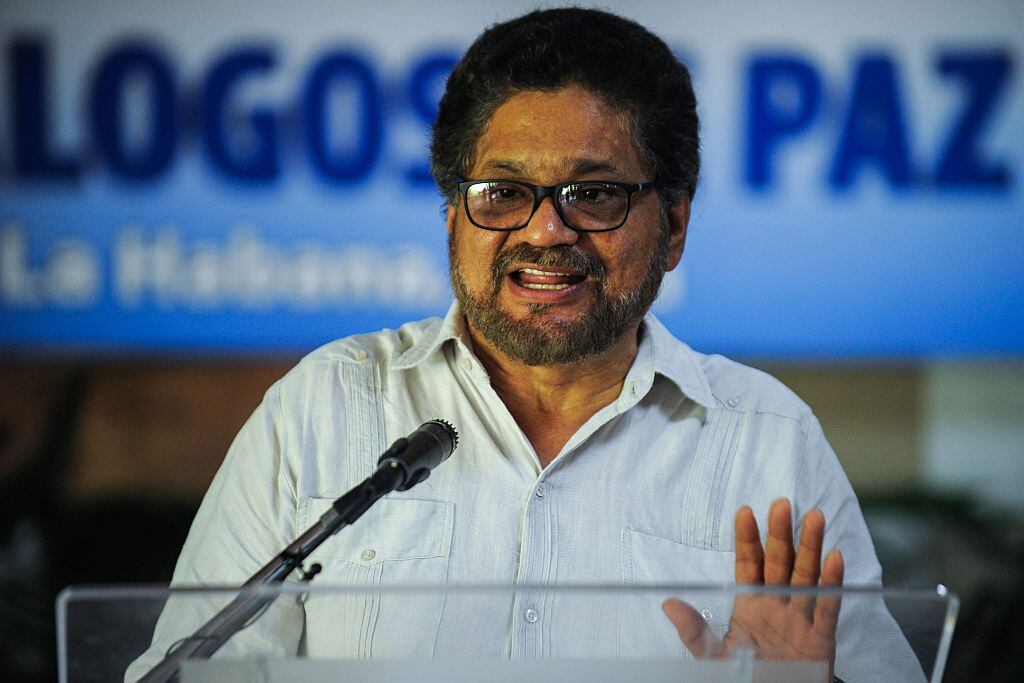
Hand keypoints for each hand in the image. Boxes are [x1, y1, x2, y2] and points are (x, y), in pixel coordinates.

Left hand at [662, 499, 843, 676]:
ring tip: (814, 517)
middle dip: (781, 534)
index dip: (747, 539)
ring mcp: (799, 618)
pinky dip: (832, 584)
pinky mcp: (820, 639)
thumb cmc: (745, 674)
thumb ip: (694, 630)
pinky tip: (835, 558)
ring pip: (806, 576)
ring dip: (810, 547)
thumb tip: (668, 604)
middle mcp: (776, 604)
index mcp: (750, 603)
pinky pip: (827, 608)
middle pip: (780, 562)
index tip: (745, 511)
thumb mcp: (714, 654)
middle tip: (782, 504)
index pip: (749, 564)